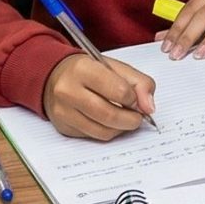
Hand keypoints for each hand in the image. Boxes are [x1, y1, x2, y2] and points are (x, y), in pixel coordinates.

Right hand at [42, 53, 159, 140]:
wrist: (55, 77)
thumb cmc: (90, 71)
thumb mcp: (116, 67)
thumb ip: (139, 83)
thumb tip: (149, 107)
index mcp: (83, 69)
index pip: (118, 90)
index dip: (134, 99)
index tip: (138, 100)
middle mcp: (68, 91)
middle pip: (109, 115)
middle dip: (131, 119)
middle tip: (138, 117)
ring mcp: (63, 111)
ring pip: (102, 131)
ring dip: (121, 128)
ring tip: (125, 119)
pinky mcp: (63, 127)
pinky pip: (93, 136)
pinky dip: (107, 132)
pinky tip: (109, 122)